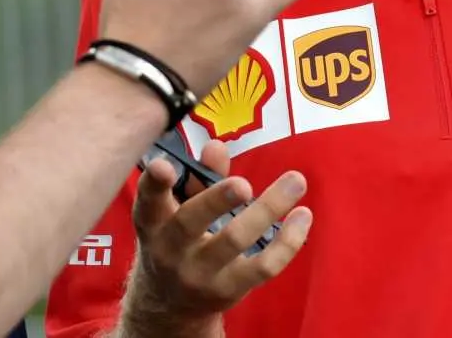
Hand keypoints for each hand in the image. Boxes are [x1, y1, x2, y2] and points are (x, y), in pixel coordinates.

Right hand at [123, 140, 311, 328]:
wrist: (171, 304)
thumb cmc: (179, 240)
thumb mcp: (177, 209)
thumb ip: (198, 176)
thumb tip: (217, 147)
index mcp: (154, 222)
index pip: (148, 201)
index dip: (153, 183)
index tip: (164, 165)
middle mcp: (170, 250)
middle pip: (191, 222)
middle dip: (217, 200)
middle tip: (244, 184)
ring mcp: (199, 274)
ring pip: (235, 241)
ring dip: (268, 209)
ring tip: (296, 181)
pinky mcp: (229, 290)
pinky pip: (264, 266)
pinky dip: (287, 241)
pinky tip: (303, 215)